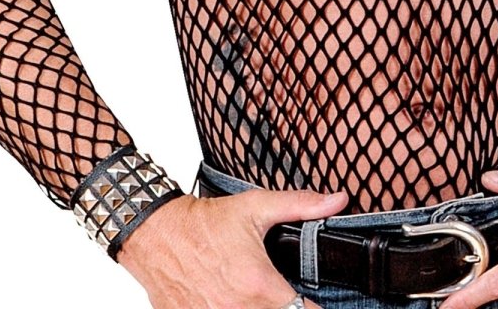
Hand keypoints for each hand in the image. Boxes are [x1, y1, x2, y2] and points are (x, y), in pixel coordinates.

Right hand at [117, 187, 348, 308]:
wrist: (158, 234)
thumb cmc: (206, 222)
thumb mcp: (257, 206)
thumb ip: (303, 206)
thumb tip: (338, 200)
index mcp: (260, 286)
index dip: (313, 308)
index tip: (312, 300)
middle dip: (289, 308)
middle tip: (286, 297)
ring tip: (259, 298)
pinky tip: (233, 301)